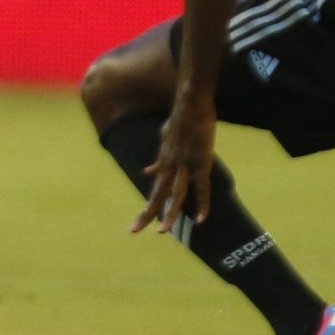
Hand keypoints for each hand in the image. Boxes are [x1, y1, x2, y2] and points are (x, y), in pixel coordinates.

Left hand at [132, 98, 215, 233]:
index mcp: (164, 161)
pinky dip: (202, 204)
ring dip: (169, 214)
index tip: (140, 218)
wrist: (190, 102)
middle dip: (145, 214)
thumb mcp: (164, 138)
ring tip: (162, 232)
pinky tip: (200, 220)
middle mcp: (170, 166)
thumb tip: (147, 170)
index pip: (155, 188)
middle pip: (157, 195)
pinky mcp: (200, 162)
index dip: (148, 204)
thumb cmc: (181, 118)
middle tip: (132, 231)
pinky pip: (201, 187)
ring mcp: (184, 165)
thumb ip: (159, 156)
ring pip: (175, 195)